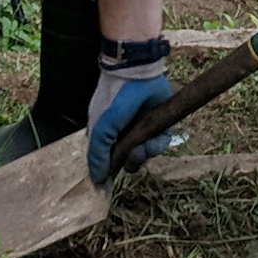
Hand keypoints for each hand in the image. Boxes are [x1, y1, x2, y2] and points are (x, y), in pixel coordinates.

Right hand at [86, 56, 179, 186]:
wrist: (136, 74)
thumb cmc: (113, 100)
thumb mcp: (101, 129)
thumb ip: (97, 155)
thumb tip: (97, 180)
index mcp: (107, 137)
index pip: (107, 162)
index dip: (109, 173)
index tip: (109, 183)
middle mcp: (124, 136)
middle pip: (128, 163)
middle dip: (130, 162)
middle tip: (131, 154)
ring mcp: (142, 131)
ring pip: (144, 156)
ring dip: (143, 154)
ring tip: (142, 146)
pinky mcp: (160, 126)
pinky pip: (160, 144)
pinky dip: (157, 145)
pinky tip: (152, 138)